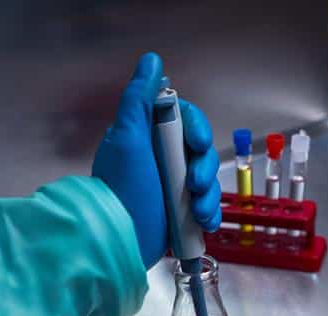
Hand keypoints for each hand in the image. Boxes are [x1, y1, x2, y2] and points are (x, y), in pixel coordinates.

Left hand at [92, 52, 220, 269]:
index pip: (184, 120)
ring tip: (197, 213)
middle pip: (201, 151)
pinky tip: (203, 224)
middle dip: (203, 168)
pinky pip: (206, 206)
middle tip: (193, 184)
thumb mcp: (127, 140)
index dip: (197, 129)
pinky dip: (209, 214)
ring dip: (208, 196)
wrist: (118, 242)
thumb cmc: (123, 190)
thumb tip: (152, 60)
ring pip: (207, 180)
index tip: (197, 144)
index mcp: (148, 138)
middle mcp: (161, 159)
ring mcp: (172, 187)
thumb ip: (139, 99)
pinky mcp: (180, 212)